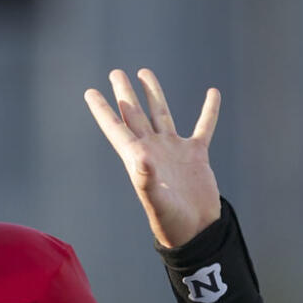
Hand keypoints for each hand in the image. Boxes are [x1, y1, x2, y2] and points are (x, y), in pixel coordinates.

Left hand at [84, 69, 221, 247]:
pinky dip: (209, 111)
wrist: (196, 230)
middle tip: (115, 73)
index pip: (115, 127)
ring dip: (153, 93)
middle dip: (124, 93)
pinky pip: (203, 127)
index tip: (89, 92)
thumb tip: (141, 156)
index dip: (102, 110)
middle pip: (135, 114)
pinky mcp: (196, 155)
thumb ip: (146, 179)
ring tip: (144, 72)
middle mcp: (152, 149)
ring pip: (161, 114)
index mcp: (137, 158)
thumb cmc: (170, 220)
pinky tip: (212, 93)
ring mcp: (173, 150)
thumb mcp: (155, 201)